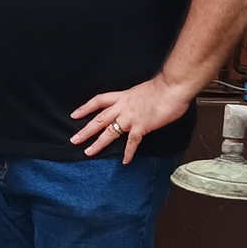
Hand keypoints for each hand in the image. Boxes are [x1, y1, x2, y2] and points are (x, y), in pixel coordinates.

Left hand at [70, 73, 191, 163]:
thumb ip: (136, 99)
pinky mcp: (142, 126)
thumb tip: (136, 104)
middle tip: (74, 140)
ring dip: (98, 143)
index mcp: (123, 96)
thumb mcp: (142, 90)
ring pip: (109, 132)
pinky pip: (132, 142)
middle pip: (99, 119)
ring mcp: (131, 117)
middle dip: (85, 130)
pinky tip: (125, 161)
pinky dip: (128, 153)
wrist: (172, 86)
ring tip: (88, 152)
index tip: (75, 115)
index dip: (85, 108)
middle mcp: (123, 107)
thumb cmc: (163, 86)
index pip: (99, 101)